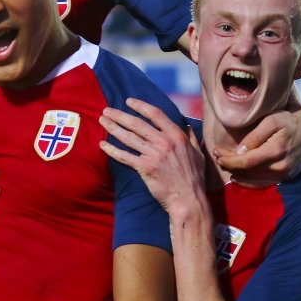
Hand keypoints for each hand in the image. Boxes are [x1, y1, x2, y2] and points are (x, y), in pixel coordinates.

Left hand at [98, 99, 205, 215]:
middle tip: (106, 110)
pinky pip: (124, 156)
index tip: (128, 101)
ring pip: (128, 137)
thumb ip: (191, 138)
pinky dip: (111, 150)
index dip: (140, 106)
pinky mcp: (144, 168)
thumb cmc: (194, 178)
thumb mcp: (198, 154)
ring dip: (113, 127)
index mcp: (177, 136)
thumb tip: (186, 126)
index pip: (155, 114)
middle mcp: (164, 142)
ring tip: (102, 121)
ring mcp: (153, 154)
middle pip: (137, 124)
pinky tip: (102, 145)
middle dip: (119, 115)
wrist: (188, 199)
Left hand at [211, 101, 300, 185]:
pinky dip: (247, 182)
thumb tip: (240, 152)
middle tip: (217, 157)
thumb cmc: (287, 121)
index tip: (217, 153)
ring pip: (253, 179)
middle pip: (248, 171)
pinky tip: (236, 177)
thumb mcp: (271, 121)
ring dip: (236, 172)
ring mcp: (283, 174)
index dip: (229, 160)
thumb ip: (254, 136)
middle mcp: (281, 166)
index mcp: (277, 150)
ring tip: (224, 164)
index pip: (246, 161)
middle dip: (229, 164)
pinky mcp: (284, 178)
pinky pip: (262, 184)